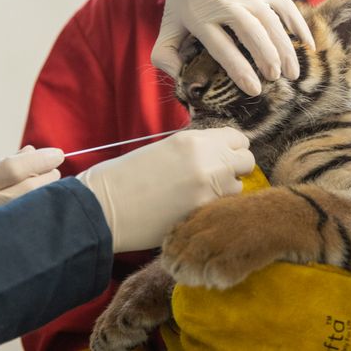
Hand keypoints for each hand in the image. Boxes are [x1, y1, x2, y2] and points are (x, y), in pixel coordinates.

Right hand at [0, 146, 64, 247]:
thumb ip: (1, 166)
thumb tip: (33, 152)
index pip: (13, 169)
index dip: (39, 160)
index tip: (58, 154)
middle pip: (29, 188)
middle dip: (48, 176)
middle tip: (55, 170)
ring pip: (33, 207)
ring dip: (48, 193)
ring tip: (50, 185)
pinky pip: (28, 225)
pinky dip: (41, 211)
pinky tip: (44, 205)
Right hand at [77, 128, 254, 252]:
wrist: (104, 206)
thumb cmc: (127, 177)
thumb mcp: (166, 150)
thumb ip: (197, 151)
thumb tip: (222, 157)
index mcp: (194, 139)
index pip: (237, 138)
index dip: (231, 150)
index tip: (222, 159)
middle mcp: (208, 158)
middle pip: (247, 160)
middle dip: (235, 169)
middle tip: (216, 180)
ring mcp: (209, 185)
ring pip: (239, 187)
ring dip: (225, 193)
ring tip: (198, 199)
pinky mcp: (204, 211)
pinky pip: (225, 208)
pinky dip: (214, 211)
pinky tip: (193, 212)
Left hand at [145, 0, 314, 95]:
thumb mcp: (168, 21)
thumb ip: (166, 54)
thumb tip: (178, 80)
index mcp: (201, 18)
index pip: (224, 50)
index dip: (241, 71)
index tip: (254, 89)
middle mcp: (226, 5)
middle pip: (253, 36)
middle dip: (268, 60)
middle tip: (276, 79)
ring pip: (272, 24)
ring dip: (286, 49)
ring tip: (292, 72)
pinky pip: (287, 7)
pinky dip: (300, 26)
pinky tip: (307, 45)